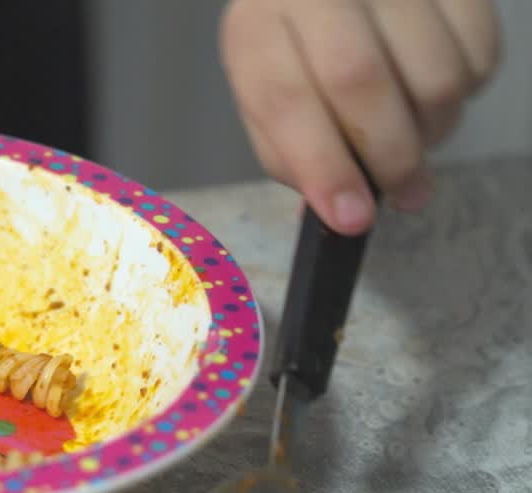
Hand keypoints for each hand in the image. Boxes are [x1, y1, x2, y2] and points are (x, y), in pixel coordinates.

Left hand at [220, 0, 501, 233]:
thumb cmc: (295, 46)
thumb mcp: (267, 94)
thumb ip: (289, 152)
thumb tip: (339, 209)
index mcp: (260, 28)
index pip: (286, 100)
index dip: (324, 167)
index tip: (351, 217)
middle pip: (362, 81)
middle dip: (389, 159)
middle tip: (403, 194)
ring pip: (435, 74)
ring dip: (434, 130)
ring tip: (415, 136)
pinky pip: (480, 54)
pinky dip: (465, 93)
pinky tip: (431, 92)